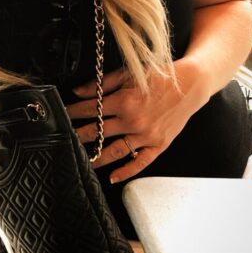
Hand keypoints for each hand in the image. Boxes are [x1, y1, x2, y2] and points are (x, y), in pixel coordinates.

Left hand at [66, 66, 195, 182]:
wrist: (189, 86)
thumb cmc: (159, 78)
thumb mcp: (128, 74)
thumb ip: (101, 84)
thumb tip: (78, 91)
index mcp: (124, 101)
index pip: (90, 110)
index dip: (73, 112)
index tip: (62, 115)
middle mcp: (133, 121)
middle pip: (98, 132)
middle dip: (79, 136)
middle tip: (65, 140)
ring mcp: (146, 135)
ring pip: (115, 151)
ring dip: (97, 157)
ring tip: (83, 161)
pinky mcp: (158, 145)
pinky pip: (140, 163)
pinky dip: (126, 171)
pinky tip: (113, 177)